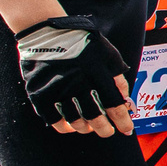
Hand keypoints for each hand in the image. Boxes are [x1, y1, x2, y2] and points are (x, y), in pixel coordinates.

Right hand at [15, 17, 133, 135]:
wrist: (47, 33)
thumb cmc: (83, 43)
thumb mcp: (109, 54)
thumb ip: (118, 79)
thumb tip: (126, 104)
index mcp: (97, 73)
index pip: (114, 105)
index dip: (123, 121)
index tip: (127, 131)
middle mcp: (77, 83)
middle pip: (94, 117)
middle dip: (104, 129)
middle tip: (107, 132)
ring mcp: (57, 89)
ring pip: (74, 120)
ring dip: (85, 128)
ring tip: (89, 128)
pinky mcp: (39, 93)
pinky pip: (53, 119)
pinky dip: (63, 127)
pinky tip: (70, 127)